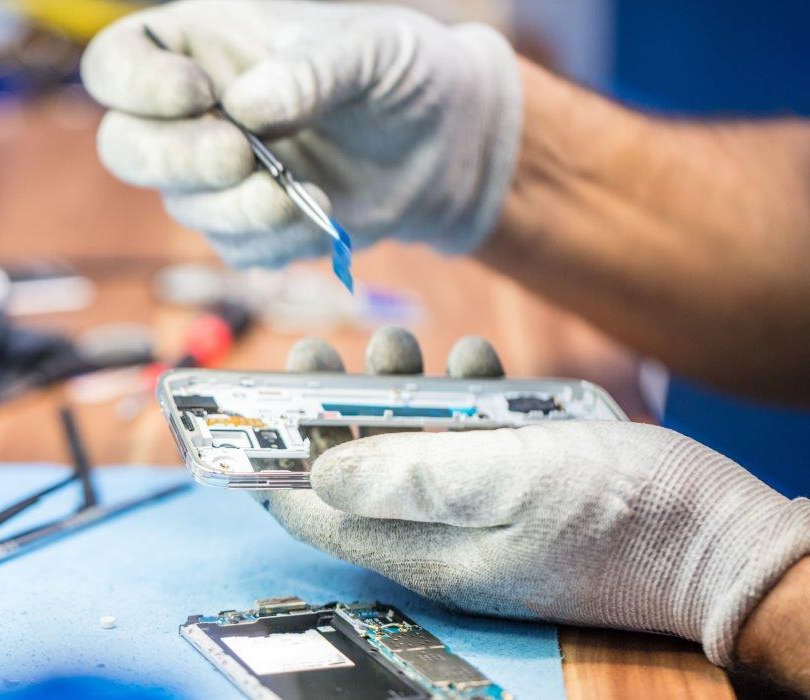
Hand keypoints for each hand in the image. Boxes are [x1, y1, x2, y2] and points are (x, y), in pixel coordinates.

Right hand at [81, 0, 521, 267]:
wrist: (447, 142)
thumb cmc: (402, 72)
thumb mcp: (370, 50)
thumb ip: (311, 70)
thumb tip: (247, 107)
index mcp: (201, 46)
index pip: (117, 64)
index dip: (136, 85)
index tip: (200, 94)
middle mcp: (195, 113)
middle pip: (125, 147)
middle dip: (175, 160)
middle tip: (237, 157)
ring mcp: (216, 175)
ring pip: (184, 207)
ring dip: (239, 209)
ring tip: (305, 193)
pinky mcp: (248, 225)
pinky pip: (235, 247)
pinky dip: (277, 239)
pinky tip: (322, 212)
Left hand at [258, 328, 809, 666]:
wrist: (723, 545)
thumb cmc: (624, 517)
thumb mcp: (510, 484)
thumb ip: (411, 476)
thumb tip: (316, 471)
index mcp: (421, 547)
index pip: (311, 511)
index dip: (270, 455)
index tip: (254, 396)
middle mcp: (438, 539)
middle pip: (350, 472)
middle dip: (331, 406)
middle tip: (327, 349)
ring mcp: (478, 517)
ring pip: (406, 449)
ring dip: (395, 393)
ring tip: (407, 346)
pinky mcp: (516, 493)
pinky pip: (462, 445)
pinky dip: (458, 400)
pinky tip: (474, 363)